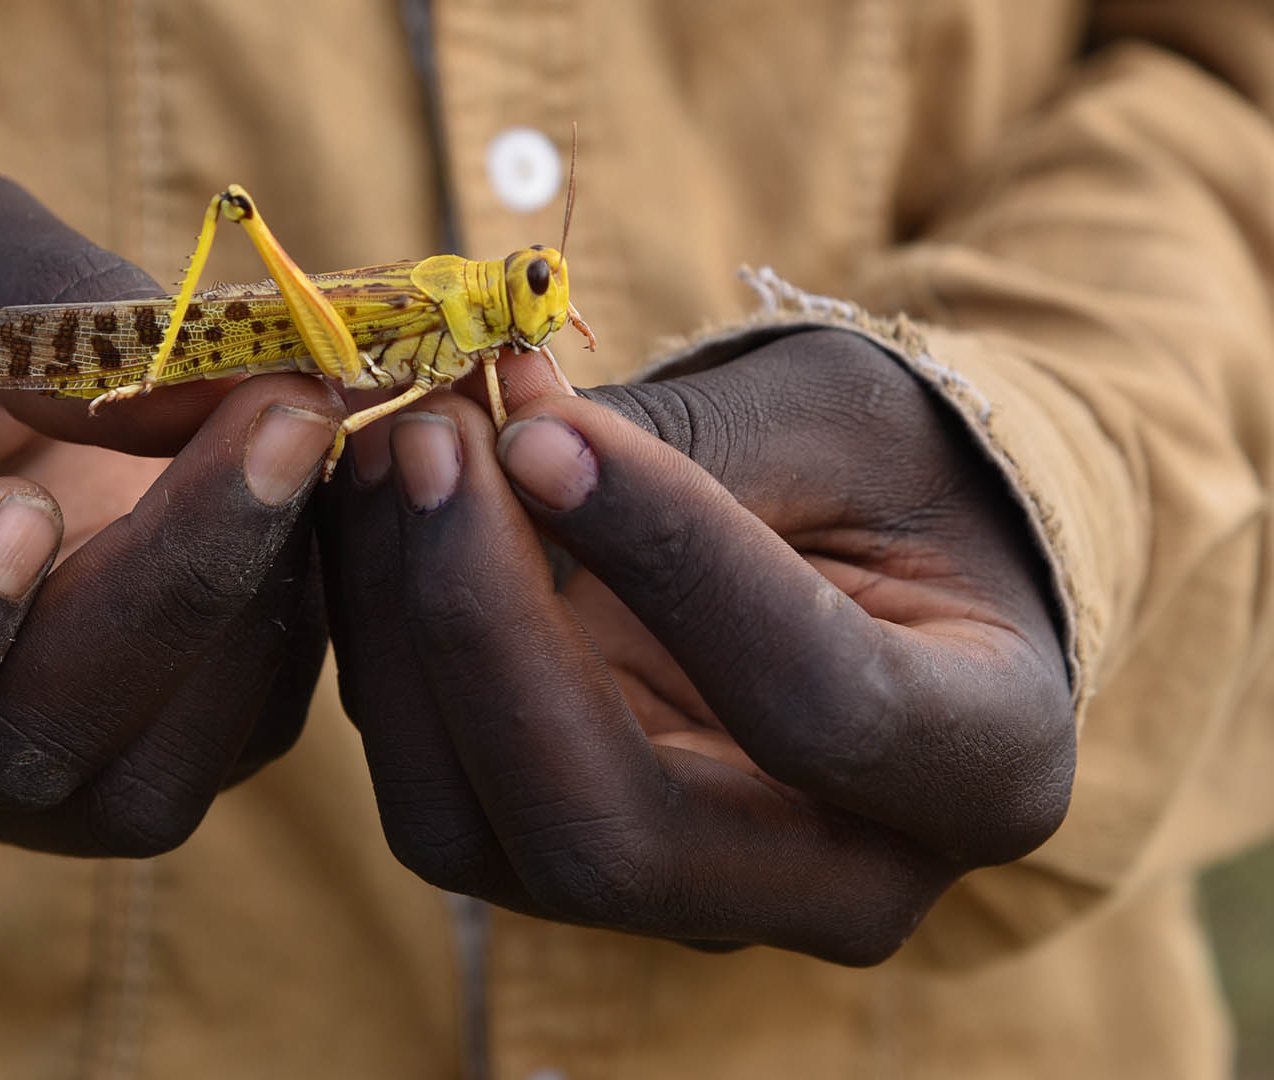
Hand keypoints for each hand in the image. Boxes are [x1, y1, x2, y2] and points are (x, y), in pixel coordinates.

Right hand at [0, 173, 341, 861]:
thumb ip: (19, 299)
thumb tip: (186, 394)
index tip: (18, 504)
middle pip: (18, 750)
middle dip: (168, 581)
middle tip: (281, 411)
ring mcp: (17, 788)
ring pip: (149, 777)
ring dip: (256, 595)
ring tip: (302, 424)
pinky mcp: (147, 765)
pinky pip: (244, 735)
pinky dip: (304, 610)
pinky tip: (317, 481)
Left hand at [317, 329, 1074, 963]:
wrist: (878, 561)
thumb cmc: (890, 477)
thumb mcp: (837, 422)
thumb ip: (687, 441)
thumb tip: (494, 441)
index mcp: (982, 769)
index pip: (816, 703)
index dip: (666, 560)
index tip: (541, 426)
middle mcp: (831, 885)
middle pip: (605, 836)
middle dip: (480, 625)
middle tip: (428, 439)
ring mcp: (675, 899)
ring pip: (472, 832)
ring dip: (396, 630)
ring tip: (391, 451)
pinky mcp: (556, 858)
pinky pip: (425, 787)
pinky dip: (376, 645)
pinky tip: (377, 510)